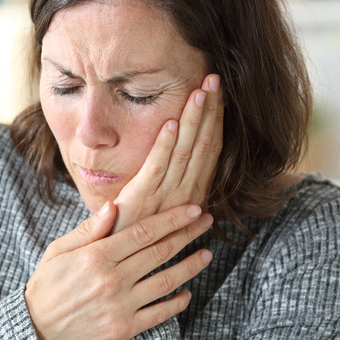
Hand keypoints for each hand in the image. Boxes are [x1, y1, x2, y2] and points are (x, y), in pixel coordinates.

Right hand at [24, 202, 212, 339]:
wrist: (37, 330)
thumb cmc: (47, 285)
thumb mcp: (59, 250)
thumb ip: (88, 229)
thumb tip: (114, 206)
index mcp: (96, 256)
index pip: (143, 232)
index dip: (172, 219)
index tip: (192, 209)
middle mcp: (112, 279)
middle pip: (160, 252)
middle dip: (187, 234)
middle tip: (207, 222)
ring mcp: (120, 305)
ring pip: (165, 281)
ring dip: (190, 266)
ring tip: (206, 254)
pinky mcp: (124, 328)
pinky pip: (159, 314)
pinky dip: (177, 303)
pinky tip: (187, 293)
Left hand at [112, 74, 223, 232]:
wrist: (119, 261)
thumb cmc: (138, 232)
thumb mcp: (164, 210)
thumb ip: (177, 191)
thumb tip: (197, 188)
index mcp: (193, 193)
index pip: (210, 149)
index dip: (216, 119)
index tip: (220, 93)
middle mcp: (186, 193)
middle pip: (203, 144)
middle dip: (210, 110)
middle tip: (215, 79)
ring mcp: (165, 196)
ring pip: (184, 151)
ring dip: (193, 120)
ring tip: (200, 91)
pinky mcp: (142, 198)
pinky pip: (157, 166)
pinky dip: (164, 144)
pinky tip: (170, 122)